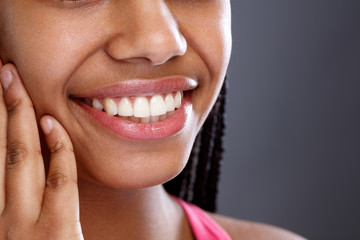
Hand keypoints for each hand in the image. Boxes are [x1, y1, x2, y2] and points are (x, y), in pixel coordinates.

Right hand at [0, 61, 83, 239]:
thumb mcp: (17, 230)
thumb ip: (17, 198)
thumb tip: (29, 158)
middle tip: (0, 71)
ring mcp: (23, 226)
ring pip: (18, 158)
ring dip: (15, 116)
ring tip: (12, 81)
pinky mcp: (57, 233)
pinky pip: (58, 181)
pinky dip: (55, 149)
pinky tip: (48, 121)